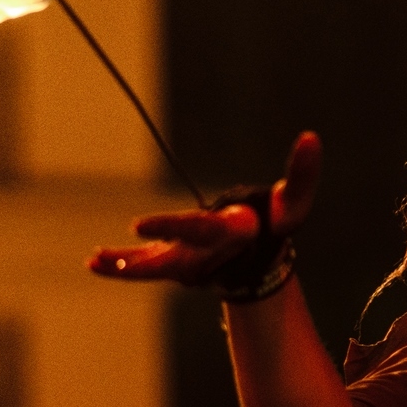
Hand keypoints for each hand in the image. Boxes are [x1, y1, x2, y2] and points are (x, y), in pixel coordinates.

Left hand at [90, 132, 321, 284]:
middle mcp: (206, 255)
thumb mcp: (292, 202)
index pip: (200, 231)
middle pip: (173, 257)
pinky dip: (120, 267)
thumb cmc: (276, 225)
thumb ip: (304, 174)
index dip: (171, 227)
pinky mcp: (174, 263)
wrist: (262, 260)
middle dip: (145, 258)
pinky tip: (94, 261)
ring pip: (154, 268)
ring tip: (96, 260)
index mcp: (231, 236)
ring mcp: (188, 263)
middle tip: (113, 247)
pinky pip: (144, 268)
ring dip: (126, 266)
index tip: (138, 225)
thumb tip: (312, 138)